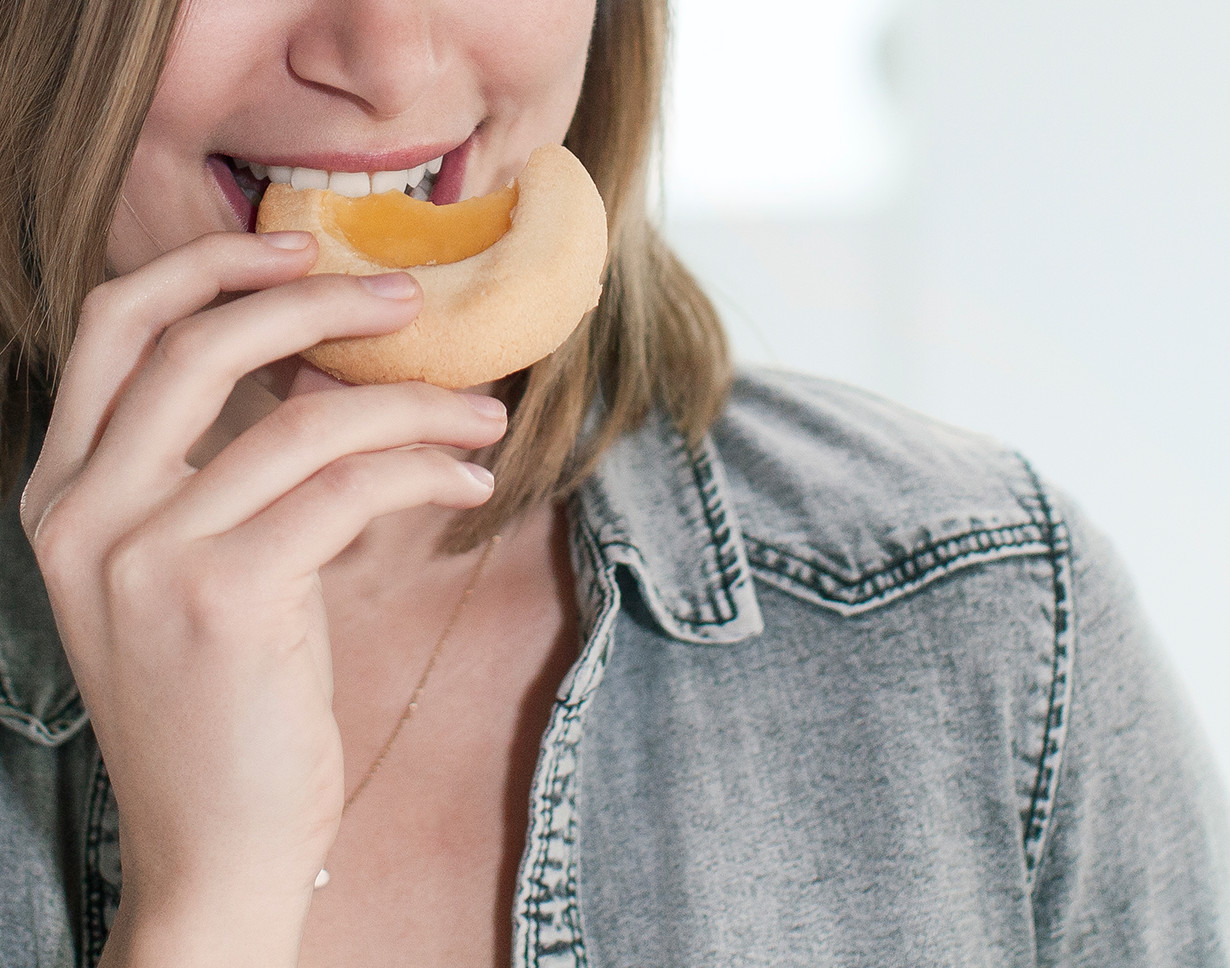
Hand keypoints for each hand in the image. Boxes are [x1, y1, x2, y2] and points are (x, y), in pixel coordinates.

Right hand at [19, 231, 506, 954]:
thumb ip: (234, 471)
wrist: (212, 843)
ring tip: (482, 413)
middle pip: (200, 343)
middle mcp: (82, 513)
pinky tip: (472, 481)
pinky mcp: (223, 598)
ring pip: (304, 421)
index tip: (302, 249)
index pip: (115, 326)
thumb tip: (330, 375)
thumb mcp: (200, 570)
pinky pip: (348, 488)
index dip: (210, 267)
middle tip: (411, 304)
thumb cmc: (223, 703)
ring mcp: (143, 554)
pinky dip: (426, 468)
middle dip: (319, 301)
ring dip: (414, 404)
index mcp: (65, 494)